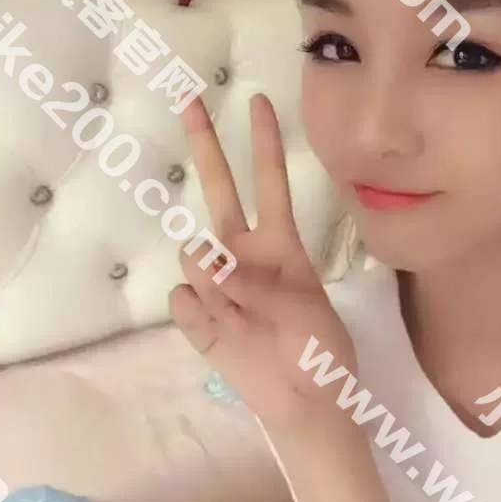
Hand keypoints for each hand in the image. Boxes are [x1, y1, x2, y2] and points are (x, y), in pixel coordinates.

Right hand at [170, 94, 357, 432]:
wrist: (305, 401)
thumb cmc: (318, 350)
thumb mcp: (304, 309)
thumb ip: (257, 282)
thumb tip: (207, 264)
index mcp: (281, 246)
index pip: (270, 183)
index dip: (264, 144)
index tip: (258, 100)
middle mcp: (245, 255)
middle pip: (219, 192)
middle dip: (205, 147)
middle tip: (188, 101)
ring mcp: (217, 284)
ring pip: (194, 255)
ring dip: (215, 279)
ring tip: (243, 316)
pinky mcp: (196, 318)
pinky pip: (182, 300)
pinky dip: (200, 314)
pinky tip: (222, 331)